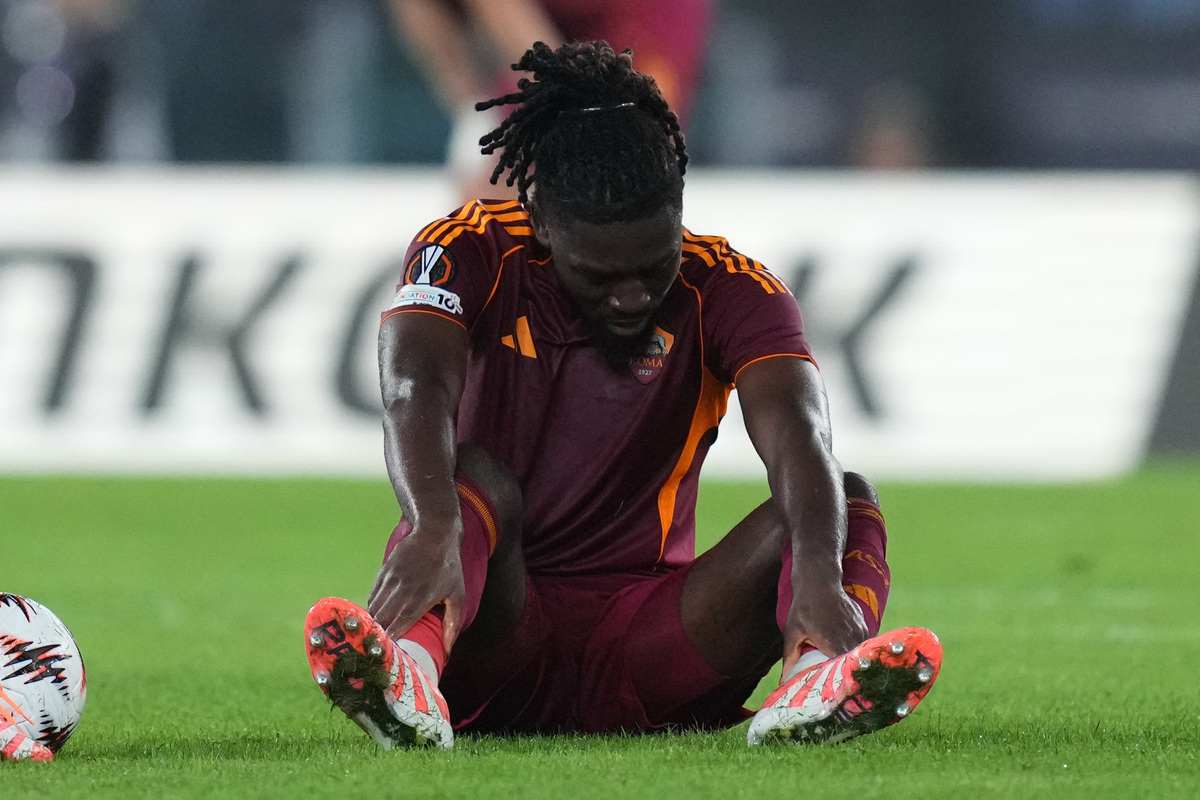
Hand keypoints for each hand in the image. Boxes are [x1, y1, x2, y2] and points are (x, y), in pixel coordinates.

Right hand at [367, 526, 465, 651]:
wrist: (434, 533)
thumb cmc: (448, 567)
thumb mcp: (457, 595)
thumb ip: (452, 623)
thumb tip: (448, 649)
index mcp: (420, 600)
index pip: (397, 628)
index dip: (389, 644)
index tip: (386, 658)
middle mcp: (402, 591)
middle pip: (380, 621)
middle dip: (376, 638)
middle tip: (374, 652)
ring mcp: (390, 580)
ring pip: (372, 609)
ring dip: (371, 624)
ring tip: (371, 638)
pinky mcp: (383, 572)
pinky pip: (372, 596)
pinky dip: (371, 609)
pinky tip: (374, 618)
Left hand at [782, 581, 867, 677]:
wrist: (819, 581)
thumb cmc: (804, 607)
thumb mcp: (792, 632)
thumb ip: (790, 657)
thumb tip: (784, 679)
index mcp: (834, 644)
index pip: (844, 673)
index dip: (841, 684)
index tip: (837, 693)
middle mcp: (852, 639)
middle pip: (854, 666)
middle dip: (847, 676)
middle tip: (840, 685)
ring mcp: (860, 631)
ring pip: (861, 655)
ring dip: (853, 662)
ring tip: (845, 670)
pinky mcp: (864, 625)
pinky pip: (864, 644)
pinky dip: (857, 650)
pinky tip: (848, 651)